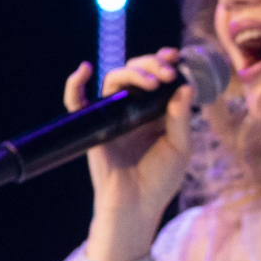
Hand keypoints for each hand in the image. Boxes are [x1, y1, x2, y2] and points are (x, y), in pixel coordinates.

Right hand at [73, 48, 198, 260]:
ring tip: (151, 82)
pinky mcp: (93, 125)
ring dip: (131, 73)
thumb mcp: (180, 148)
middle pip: (137, 71)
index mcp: (157, 110)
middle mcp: (134, 108)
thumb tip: (185, 87)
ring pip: (114, 79)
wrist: (137, 206)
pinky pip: (77, 100)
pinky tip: (85, 69)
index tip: (174, 54)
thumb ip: (181, 118)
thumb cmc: (161, 179)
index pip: (158, 76)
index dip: (164, 61)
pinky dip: (75, 83)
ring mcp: (113, 114)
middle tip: (166, 73)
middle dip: (152, 65)